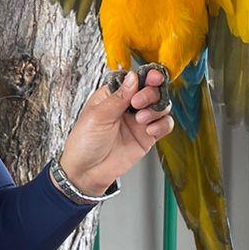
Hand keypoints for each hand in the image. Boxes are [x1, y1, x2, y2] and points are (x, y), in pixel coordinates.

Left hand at [57, 69, 174, 194]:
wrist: (86, 172)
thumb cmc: (84, 143)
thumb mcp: (98, 116)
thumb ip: (118, 97)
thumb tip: (133, 77)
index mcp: (112, 95)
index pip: (134, 80)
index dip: (146, 76)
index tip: (152, 77)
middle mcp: (128, 106)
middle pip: (151, 90)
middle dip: (149, 94)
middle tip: (138, 104)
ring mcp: (138, 121)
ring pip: (161, 106)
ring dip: (156, 109)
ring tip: (141, 119)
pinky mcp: (147, 136)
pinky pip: (164, 125)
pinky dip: (163, 125)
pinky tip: (150, 130)